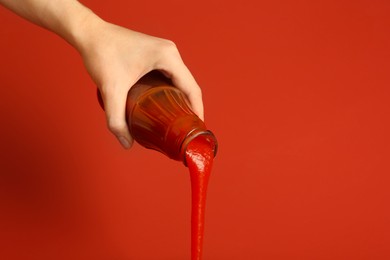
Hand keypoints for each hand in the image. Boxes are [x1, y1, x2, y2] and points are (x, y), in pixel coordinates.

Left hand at [77, 18, 203, 148]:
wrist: (89, 34)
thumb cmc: (101, 53)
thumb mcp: (110, 89)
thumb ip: (116, 119)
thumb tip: (126, 143)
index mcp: (168, 57)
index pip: (192, 88)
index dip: (197, 110)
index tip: (196, 130)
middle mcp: (170, 52)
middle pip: (188, 86)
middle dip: (190, 108)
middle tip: (186, 130)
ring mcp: (164, 52)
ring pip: (180, 81)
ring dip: (182, 100)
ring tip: (178, 122)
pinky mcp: (156, 54)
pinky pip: (171, 76)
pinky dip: (172, 92)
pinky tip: (166, 106)